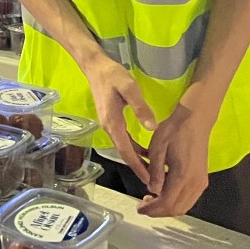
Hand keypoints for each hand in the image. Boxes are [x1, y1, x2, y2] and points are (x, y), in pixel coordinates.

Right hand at [83, 54, 156, 184]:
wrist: (96, 67)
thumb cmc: (113, 76)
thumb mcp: (130, 88)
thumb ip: (141, 108)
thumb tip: (152, 128)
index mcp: (113, 123)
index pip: (126, 151)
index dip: (137, 166)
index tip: (148, 179)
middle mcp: (109, 127)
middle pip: (124, 153)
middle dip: (138, 167)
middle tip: (154, 181)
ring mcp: (108, 124)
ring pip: (123, 147)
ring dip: (136, 159)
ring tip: (152, 171)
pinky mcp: (111, 120)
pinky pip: (123, 140)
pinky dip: (134, 148)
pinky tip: (145, 152)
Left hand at [137, 102, 213, 217]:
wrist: (195, 120)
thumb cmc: (174, 130)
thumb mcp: (157, 148)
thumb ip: (154, 172)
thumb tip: (152, 190)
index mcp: (182, 176)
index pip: (166, 203)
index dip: (151, 209)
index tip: (139, 208)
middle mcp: (195, 183)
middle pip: (177, 209)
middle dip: (158, 212)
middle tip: (143, 206)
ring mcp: (201, 182)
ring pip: (184, 206)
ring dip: (167, 208)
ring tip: (151, 200)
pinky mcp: (202, 179)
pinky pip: (189, 199)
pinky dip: (176, 201)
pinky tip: (164, 192)